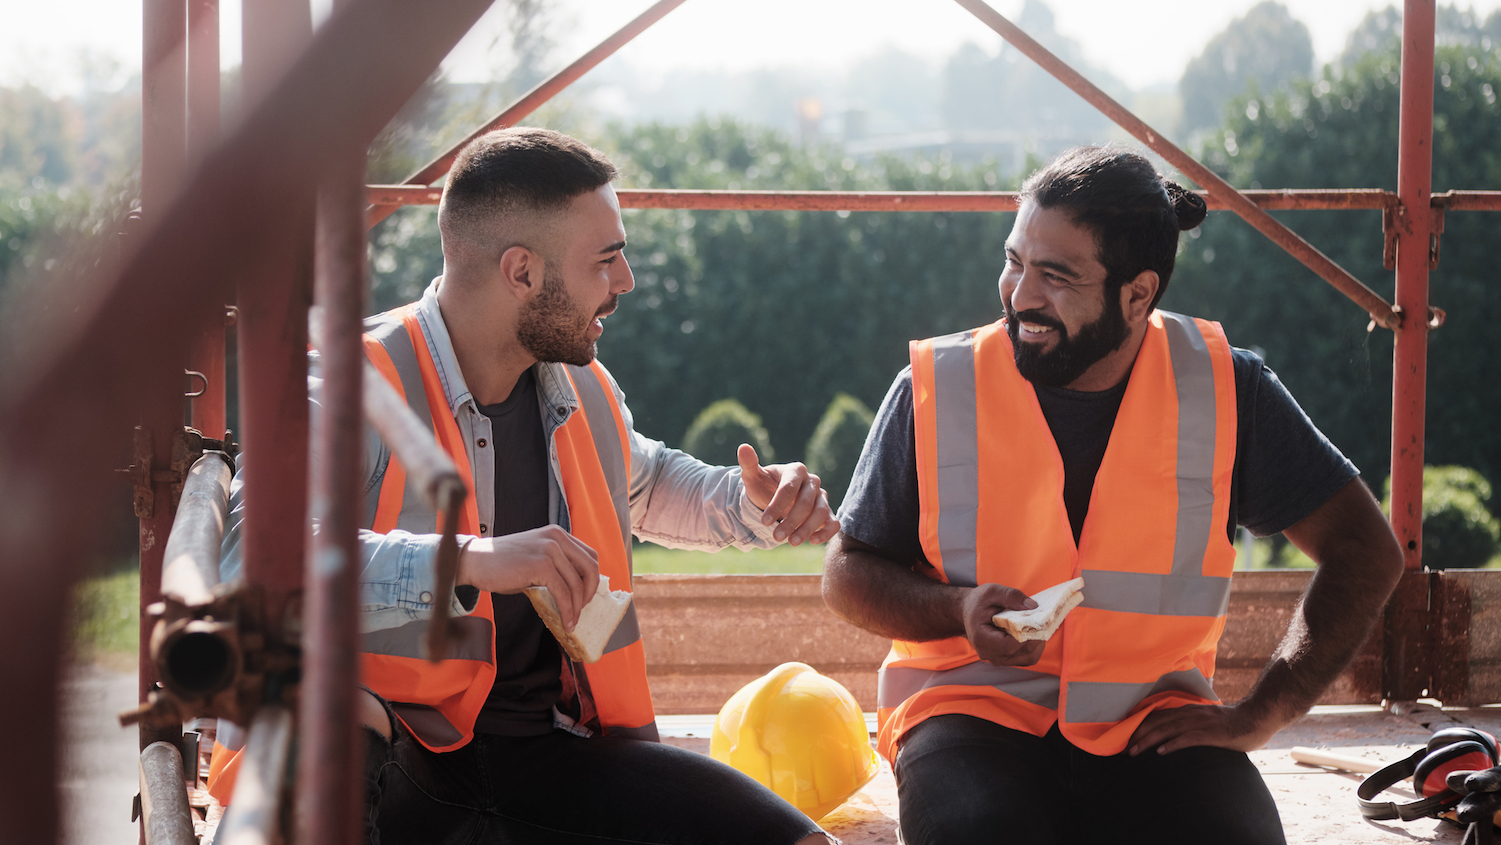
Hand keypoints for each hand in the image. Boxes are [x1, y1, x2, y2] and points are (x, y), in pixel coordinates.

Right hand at [456, 525, 599, 630]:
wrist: (474, 561)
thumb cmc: (501, 564)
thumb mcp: (535, 558)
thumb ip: (555, 567)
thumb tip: (575, 592)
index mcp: (557, 534)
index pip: (589, 555)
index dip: (592, 579)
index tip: (585, 596)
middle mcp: (557, 537)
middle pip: (591, 567)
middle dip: (590, 593)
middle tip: (582, 610)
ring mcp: (550, 549)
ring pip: (576, 584)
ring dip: (577, 608)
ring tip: (571, 622)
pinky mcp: (541, 565)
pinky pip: (563, 592)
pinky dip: (567, 610)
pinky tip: (564, 622)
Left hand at [737, 444, 839, 545]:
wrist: (772, 499)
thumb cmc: (763, 487)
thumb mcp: (753, 477)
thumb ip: (749, 463)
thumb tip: (743, 447)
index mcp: (796, 470)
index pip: (789, 487)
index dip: (777, 504)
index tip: (764, 520)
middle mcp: (812, 482)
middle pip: (807, 501)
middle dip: (792, 520)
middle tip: (776, 537)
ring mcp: (822, 497)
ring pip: (821, 512)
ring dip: (807, 529)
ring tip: (791, 542)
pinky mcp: (827, 513)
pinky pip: (834, 523)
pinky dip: (826, 532)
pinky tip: (813, 541)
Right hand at [961, 583, 1045, 665]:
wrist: (968, 613)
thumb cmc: (978, 602)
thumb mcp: (991, 591)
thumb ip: (1011, 596)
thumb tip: (1033, 606)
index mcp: (981, 638)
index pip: (1008, 645)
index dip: (1027, 636)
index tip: (1038, 623)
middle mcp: (989, 654)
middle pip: (1022, 652)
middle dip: (1037, 637)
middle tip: (1046, 622)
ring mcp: (998, 659)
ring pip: (1028, 658)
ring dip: (1038, 643)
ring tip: (1040, 627)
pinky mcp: (1006, 659)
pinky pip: (1027, 658)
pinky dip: (1035, 646)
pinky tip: (1034, 633)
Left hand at [1126, 702, 1282, 755]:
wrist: (1257, 717)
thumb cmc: (1234, 723)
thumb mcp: (1209, 720)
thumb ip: (1194, 724)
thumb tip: (1179, 733)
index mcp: (1189, 711)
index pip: (1159, 716)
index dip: (1142, 725)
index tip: (1127, 735)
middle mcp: (1191, 714)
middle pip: (1158, 722)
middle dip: (1139, 733)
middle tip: (1125, 747)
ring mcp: (1200, 722)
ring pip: (1168, 729)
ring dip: (1149, 740)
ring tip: (1135, 750)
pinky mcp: (1211, 733)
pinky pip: (1188, 739)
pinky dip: (1173, 745)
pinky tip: (1161, 752)